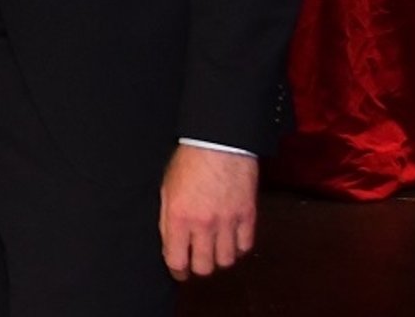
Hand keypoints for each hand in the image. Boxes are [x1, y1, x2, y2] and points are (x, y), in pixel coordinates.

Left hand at [159, 145, 257, 279]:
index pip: (177, 260)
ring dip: (219, 258)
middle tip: (196, 261)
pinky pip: (245, 246)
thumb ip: (166, 218)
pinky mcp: (248, 216)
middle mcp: (203, 224)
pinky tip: (231, 240)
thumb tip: (169, 241)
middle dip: (198, 267)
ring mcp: (227, 222)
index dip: (177, 271)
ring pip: (226, 261)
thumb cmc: (189, 160)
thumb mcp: (166, 188)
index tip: (178, 271)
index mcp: (178, 216)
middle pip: (203, 266)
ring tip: (214, 249)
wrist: (219, 142)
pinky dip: (238, 248)